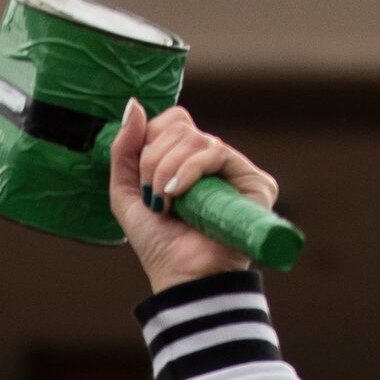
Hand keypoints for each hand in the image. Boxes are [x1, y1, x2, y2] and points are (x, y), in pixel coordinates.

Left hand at [107, 100, 279, 295]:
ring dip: (166, 170)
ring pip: (195, 138)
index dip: (150, 141)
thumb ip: (123, 149)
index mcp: (188, 159)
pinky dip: (189, 171)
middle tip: (154, 197)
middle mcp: (215, 160)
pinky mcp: (255, 182)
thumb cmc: (157, 242)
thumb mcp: (126, 193)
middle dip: (153, 161)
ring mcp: (236, 170)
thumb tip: (135, 104)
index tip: (142, 180)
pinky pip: (216, 152)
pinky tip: (178, 196)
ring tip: (166, 203)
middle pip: (181, 126)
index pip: (173, 120)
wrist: (180, 276)